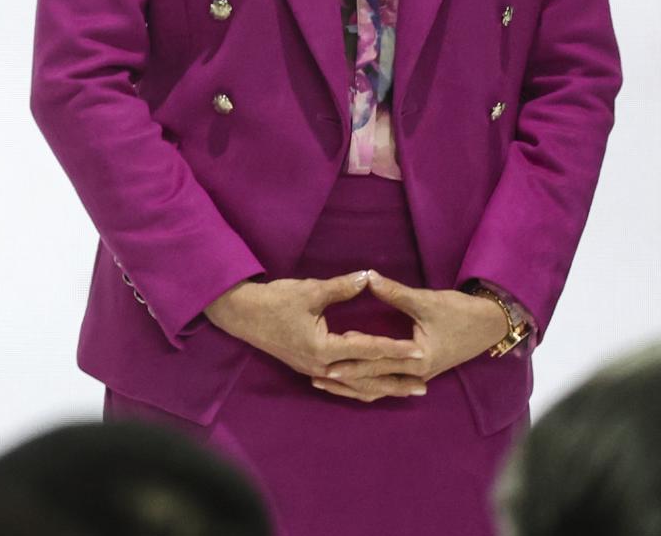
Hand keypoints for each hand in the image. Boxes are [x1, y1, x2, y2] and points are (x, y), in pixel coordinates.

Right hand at [205, 273, 424, 395]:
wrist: (240, 314)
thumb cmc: (273, 300)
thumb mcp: (309, 290)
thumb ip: (341, 287)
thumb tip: (369, 276)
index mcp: (323, 348)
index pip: (367, 349)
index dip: (395, 350)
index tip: (420, 351)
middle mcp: (321, 366)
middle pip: (366, 377)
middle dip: (397, 379)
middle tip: (425, 382)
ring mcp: (314, 370)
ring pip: (356, 386)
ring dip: (384, 388)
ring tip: (409, 390)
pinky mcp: (310, 368)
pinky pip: (343, 385)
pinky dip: (362, 387)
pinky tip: (375, 388)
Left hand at [316, 271, 510, 401]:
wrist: (489, 324)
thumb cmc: (460, 312)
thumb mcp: (426, 301)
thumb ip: (395, 292)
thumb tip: (367, 277)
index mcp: (419, 358)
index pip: (379, 362)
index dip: (353, 361)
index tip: (329, 361)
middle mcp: (417, 372)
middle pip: (375, 379)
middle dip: (347, 379)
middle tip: (317, 376)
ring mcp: (417, 375)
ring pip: (380, 386)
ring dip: (354, 385)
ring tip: (325, 382)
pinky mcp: (417, 371)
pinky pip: (388, 382)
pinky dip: (368, 383)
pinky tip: (349, 382)